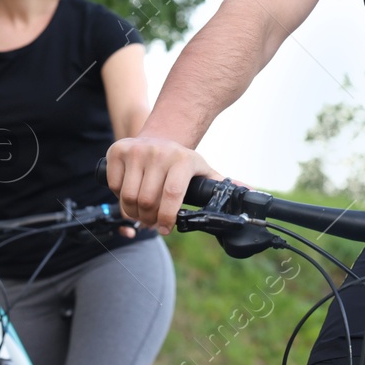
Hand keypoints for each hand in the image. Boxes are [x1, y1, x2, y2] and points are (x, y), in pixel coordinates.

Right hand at [106, 135, 220, 233]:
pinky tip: (130, 192)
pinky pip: (113, 185)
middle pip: (147, 200)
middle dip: (148, 219)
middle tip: (151, 222)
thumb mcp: (203, 171)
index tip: (166, 229)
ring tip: (140, 213)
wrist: (160, 136)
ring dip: (132, 212)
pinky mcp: (117, 149)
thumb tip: (250, 193)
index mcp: (183, 159)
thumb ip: (222, 185)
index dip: (167, 217)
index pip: (172, 195)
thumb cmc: (182, 162)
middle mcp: (159, 152)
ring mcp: (137, 150)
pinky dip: (118, 196)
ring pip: (128, 196)